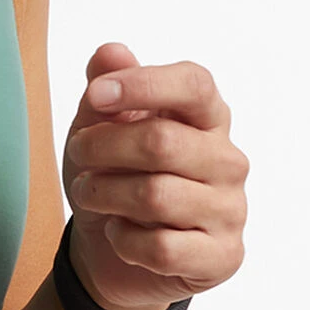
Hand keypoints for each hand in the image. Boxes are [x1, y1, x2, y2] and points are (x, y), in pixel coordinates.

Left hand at [62, 41, 248, 309]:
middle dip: (102, 147)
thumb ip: (106, 86)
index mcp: (207, 117)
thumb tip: (111, 53)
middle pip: (162, 141)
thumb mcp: (98, 127)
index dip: (142, 84)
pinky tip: (118, 233)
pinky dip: (123, 240)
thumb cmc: (114, 176)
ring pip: (156, 196)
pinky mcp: (222, 256)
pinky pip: (161, 246)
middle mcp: (227, 160)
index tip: (95, 96)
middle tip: (79, 155)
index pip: (194, 84)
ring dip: (104, 194)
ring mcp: (230, 210)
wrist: (112, 252)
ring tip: (90, 193)